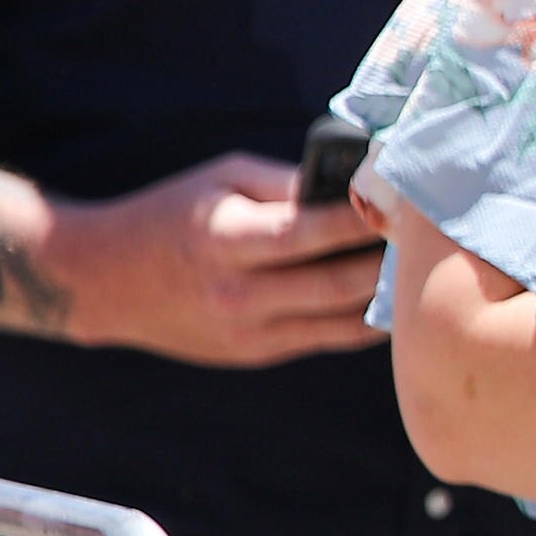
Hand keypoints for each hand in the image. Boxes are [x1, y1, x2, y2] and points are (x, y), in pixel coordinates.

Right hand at [45, 151, 392, 364]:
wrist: (102, 282)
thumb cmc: (169, 216)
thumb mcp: (220, 182)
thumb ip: (286, 185)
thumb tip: (355, 185)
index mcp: (225, 239)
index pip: (308, 233)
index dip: (362, 218)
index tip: (406, 199)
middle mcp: (238, 292)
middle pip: (339, 283)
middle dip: (392, 259)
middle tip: (433, 235)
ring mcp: (248, 331)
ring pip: (344, 320)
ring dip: (391, 294)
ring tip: (425, 265)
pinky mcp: (257, 353)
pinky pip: (329, 339)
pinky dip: (368, 319)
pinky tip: (395, 296)